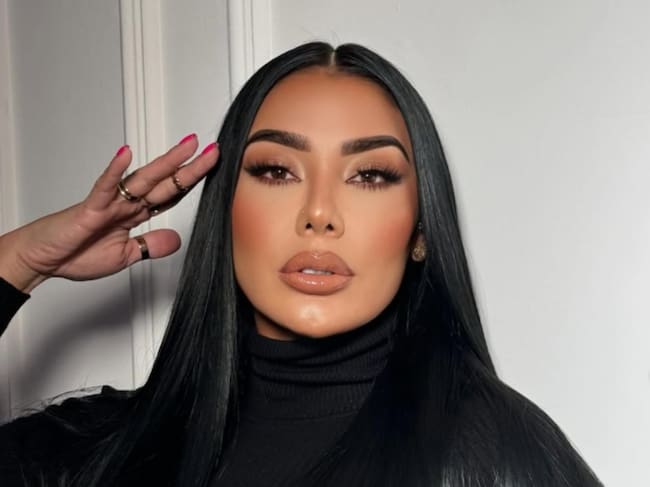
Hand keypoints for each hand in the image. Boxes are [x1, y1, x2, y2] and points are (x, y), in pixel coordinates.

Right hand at [0, 134, 217, 292]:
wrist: (43, 259)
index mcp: (135, 214)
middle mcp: (126, 204)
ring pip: (143, 179)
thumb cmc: (76, 254)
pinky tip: (126, 154)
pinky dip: (114, 170)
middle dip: (190, 167)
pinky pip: (104, 187)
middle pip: (165, 183)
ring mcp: (109, 203)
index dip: (192, 182)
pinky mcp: (90, 209)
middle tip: (213, 150)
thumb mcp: (125, 256)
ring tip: (187, 145)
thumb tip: (176, 240)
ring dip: (166, 162)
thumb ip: (150, 246)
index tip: (212, 169)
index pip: (170, 195)